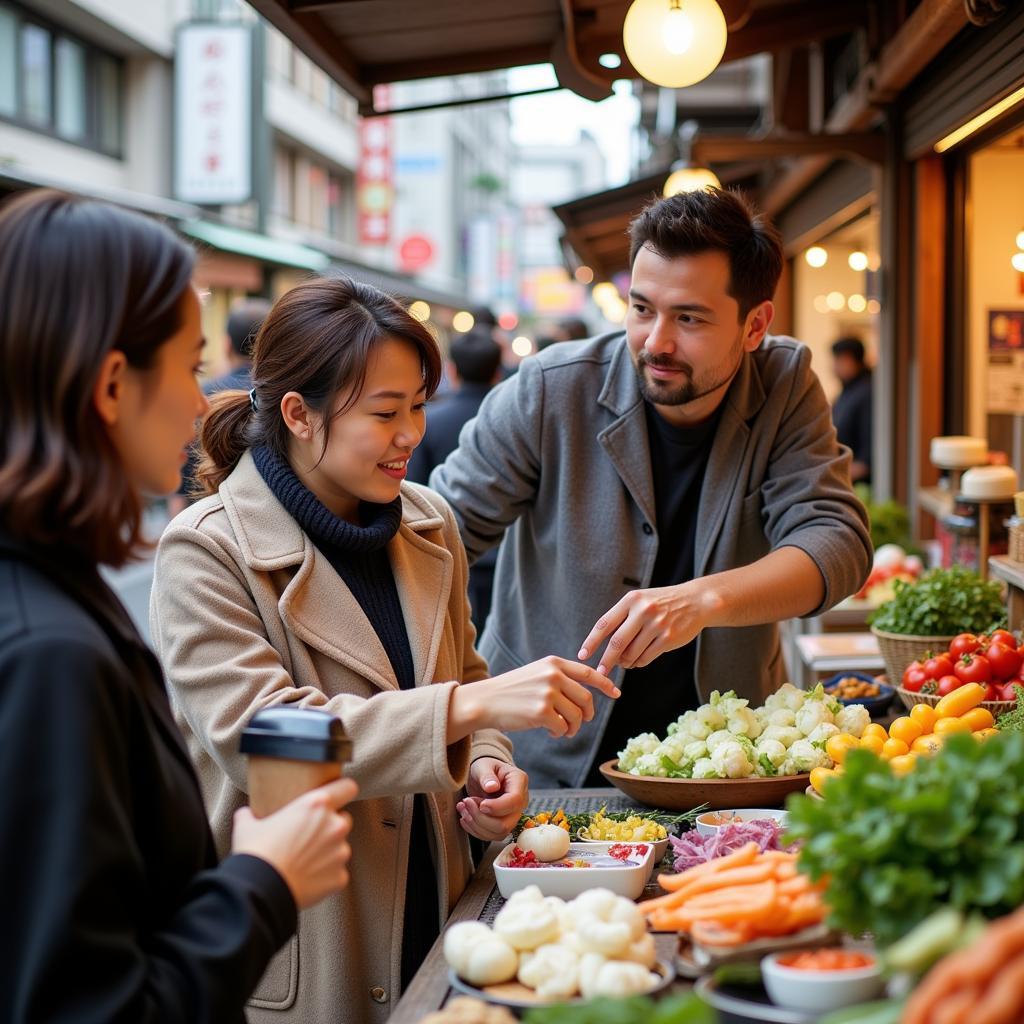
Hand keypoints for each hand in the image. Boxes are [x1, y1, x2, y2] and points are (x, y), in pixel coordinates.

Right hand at [231, 776, 357, 909]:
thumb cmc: (256, 854)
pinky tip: (306, 879)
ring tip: (304, 862)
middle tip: (309, 835)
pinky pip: (336, 873)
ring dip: (328, 852)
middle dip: (331, 826)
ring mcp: (340, 852)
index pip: (347, 787)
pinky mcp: (340, 877)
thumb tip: (245, 814)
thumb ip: (251, 815)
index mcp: (317, 805)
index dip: (343, 790)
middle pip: (344, 819)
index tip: (339, 795)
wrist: (260, 890)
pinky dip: (325, 876)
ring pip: (341, 847)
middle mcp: (334, 826)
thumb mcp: (247, 826)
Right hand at [452, 656, 619, 738]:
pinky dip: (560, 733)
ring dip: (573, 727)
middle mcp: (553, 675)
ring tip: (563, 730)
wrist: (485, 701)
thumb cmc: (511, 691)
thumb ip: (560, 677)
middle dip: (587, 714)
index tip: (616, 693)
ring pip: (577, 716)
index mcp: (553, 663)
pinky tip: (551, 731)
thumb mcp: (536, 673)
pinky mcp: (541, 712)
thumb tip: (587, 694)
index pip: (588, 673)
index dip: (606, 684)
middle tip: (580, 723)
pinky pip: (562, 727)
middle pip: (586, 698)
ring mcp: (547, 693)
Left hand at [457, 758, 528, 840]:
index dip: (496, 807)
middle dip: (481, 818)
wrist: (485, 776)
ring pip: (498, 833)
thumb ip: (487, 775)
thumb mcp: (483, 765)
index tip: (480, 804)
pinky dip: (475, 830)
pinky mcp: (504, 824)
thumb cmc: (486, 767)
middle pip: (506, 823)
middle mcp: (521, 801)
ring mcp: (513, 815)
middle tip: (465, 802)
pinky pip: (491, 836)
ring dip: (476, 824)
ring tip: (462, 808)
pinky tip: (465, 818)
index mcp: (519, 782)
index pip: (514, 801)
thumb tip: (492, 787)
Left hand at [577, 582, 713, 675]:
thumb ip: (622, 619)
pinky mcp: (668, 638)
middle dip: (606, 660)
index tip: (582, 655)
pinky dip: (638, 663)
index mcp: (631, 600)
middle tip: (599, 671)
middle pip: (616, 642)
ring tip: (624, 662)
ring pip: (631, 653)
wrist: (695, 601)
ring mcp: (657, 625)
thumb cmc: (661, 604)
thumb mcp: (640, 601)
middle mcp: (643, 611)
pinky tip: (637, 660)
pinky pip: (645, 658)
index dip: (592, 641)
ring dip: (624, 662)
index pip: (605, 623)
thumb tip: (603, 647)